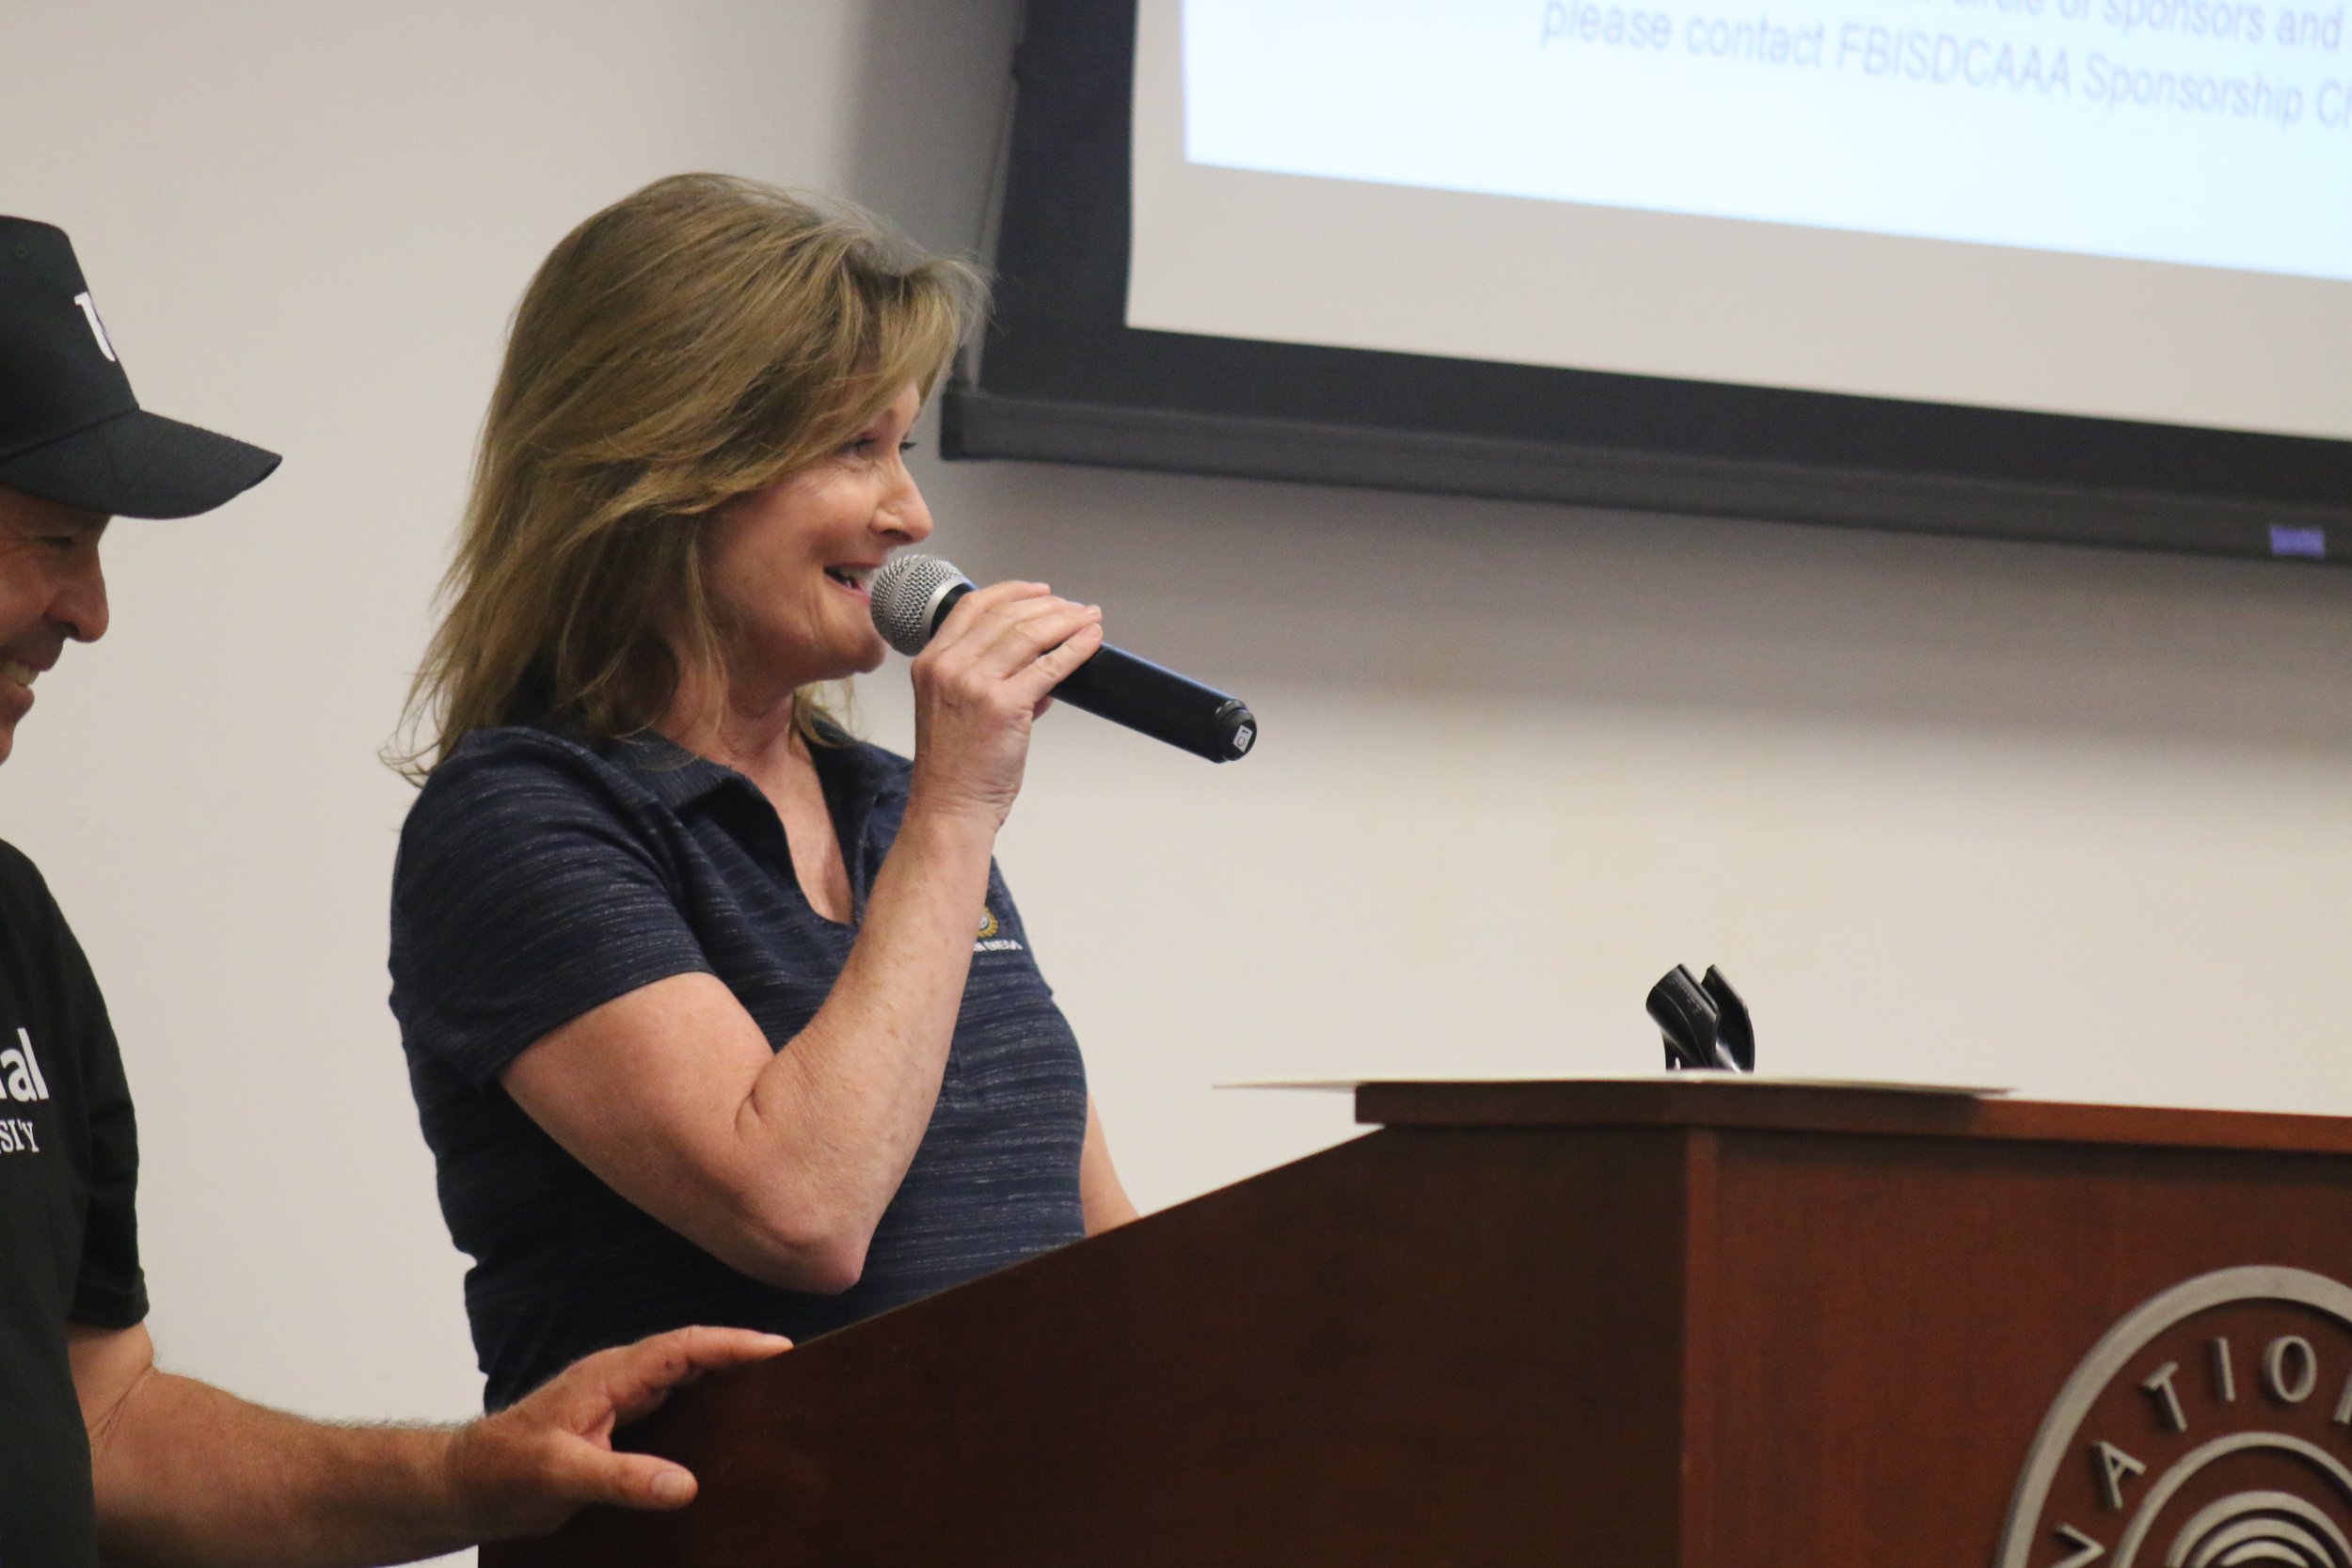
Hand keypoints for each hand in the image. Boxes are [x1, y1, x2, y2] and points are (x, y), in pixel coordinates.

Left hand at [447, 1324, 790, 1538]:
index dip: (733, 1344)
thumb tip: (686, 1486)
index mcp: (610, 1375)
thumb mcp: (562, 1477)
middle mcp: (618, 1378)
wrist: (464, 1485)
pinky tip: (724, 1425)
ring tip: (772, 1387)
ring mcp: (618, 1399)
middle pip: (692, 1353)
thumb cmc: (503, 1472)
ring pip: (683, 1375)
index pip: (683, 1347)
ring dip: (724, 1374)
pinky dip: (704, 1402)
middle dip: (741, 1352)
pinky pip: (672, 1402)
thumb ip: (623, 1478)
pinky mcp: (616, 1424)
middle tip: (792, 1365)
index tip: (779, 1347)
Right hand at [907, 580, 1103, 827]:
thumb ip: (991, 681)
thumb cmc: (954, 768)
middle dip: (1049, 605)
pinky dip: (1075, 649)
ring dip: (1067, 621)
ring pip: (1030, 633)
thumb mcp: (955, 710)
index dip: (1013, 591)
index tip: (1040, 591)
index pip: (973, 606)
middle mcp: (949, 667)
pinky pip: (1049, 666)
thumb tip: (1039, 666)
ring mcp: (974, 684)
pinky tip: (1091, 642)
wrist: (950, 806)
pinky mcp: (1003, 705)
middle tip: (1076, 607)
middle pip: (1006, 614)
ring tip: (1089, 618)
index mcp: (932, 662)